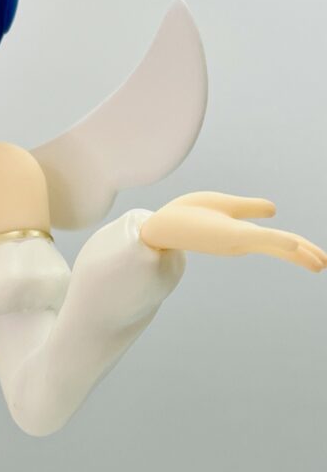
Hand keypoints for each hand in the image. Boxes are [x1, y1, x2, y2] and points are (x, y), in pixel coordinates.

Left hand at [139, 192, 326, 271]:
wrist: (161, 224)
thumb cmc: (187, 215)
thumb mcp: (226, 205)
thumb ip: (250, 208)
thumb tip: (274, 210)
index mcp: (243, 235)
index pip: (279, 242)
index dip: (300, 248)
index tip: (319, 259)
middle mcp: (243, 242)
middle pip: (281, 248)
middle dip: (304, 256)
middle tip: (325, 266)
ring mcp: (238, 241)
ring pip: (275, 246)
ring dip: (299, 253)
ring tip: (319, 263)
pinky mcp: (229, 237)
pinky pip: (258, 238)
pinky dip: (277, 243)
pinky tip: (294, 246)